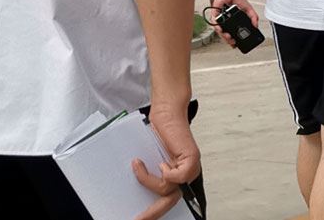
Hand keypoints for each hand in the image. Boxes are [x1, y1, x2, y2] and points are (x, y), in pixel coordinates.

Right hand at [133, 102, 199, 219]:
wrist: (166, 114)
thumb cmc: (157, 133)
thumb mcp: (147, 159)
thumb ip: (147, 174)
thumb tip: (131, 184)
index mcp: (173, 177)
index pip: (166, 201)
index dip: (153, 212)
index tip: (138, 218)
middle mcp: (183, 175)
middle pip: (169, 201)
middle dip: (152, 213)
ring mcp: (189, 168)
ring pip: (168, 189)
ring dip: (148, 180)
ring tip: (138, 165)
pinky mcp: (192, 159)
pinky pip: (177, 178)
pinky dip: (165, 172)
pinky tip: (161, 162)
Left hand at [208, 0, 258, 47]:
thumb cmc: (238, 0)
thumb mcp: (249, 10)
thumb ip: (253, 17)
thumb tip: (256, 25)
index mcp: (233, 23)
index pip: (232, 34)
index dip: (233, 41)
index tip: (236, 45)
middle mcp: (226, 22)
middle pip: (225, 35)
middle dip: (228, 40)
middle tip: (232, 42)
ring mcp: (220, 19)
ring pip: (219, 31)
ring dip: (223, 36)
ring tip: (228, 37)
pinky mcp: (215, 15)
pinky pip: (214, 23)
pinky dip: (217, 27)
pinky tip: (220, 29)